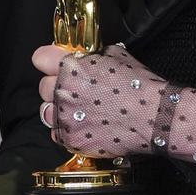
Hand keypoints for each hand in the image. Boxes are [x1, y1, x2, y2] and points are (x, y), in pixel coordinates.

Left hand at [32, 43, 162, 157]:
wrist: (155, 116)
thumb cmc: (140, 85)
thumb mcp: (117, 54)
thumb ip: (92, 55)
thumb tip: (83, 56)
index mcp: (72, 67)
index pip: (40, 58)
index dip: (48, 59)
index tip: (54, 63)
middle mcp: (64, 91)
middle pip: (43, 86)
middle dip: (57, 85)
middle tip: (76, 88)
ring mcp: (66, 118)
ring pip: (46, 112)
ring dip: (59, 110)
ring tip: (80, 110)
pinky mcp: (73, 140)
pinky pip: (58, 134)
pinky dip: (69, 130)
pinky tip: (87, 125)